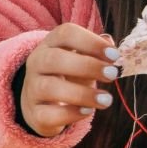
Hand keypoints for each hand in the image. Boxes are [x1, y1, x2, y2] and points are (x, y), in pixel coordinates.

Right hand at [20, 23, 117, 137]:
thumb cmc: (69, 75)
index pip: (66, 33)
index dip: (91, 42)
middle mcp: (37, 63)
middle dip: (87, 66)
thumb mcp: (82, 59)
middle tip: (112, 75)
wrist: (42, 103)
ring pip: (50, 87)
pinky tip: (88, 111)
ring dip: (82, 94)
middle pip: (55, 59)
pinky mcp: (34, 113)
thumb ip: (97, 51)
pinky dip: (70, 113)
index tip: (114, 56)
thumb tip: (109, 43)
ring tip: (106, 99)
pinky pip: (47, 114)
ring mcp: (32, 88)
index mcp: (51, 43)